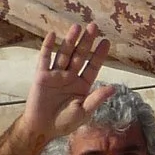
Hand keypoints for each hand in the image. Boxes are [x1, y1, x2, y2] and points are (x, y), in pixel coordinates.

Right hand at [25, 21, 113, 139]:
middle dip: (86, 41)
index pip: (93, 66)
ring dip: (70, 41)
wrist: (42, 128)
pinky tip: (53, 35)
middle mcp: (70, 76)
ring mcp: (56, 74)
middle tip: (93, 26)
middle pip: (80, 55)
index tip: (106, 41)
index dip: (99, 54)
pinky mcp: (42, 76)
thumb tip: (113, 88)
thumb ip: (97, 98)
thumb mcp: (84, 111)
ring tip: (77, 27)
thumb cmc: (65, 122)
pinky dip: (48, 47)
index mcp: (82, 84)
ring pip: (64, 54)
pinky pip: (45, 59)